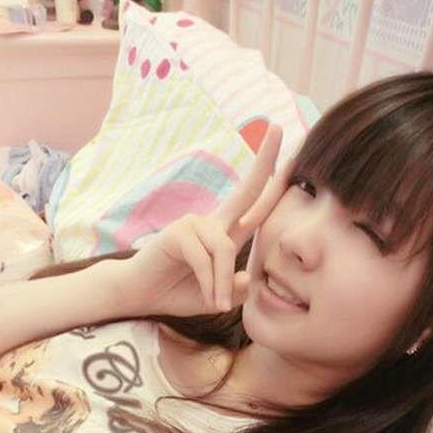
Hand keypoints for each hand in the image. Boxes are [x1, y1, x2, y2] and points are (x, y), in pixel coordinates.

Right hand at [120, 124, 292, 318]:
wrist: (140, 295)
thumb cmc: (177, 293)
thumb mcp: (216, 298)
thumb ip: (235, 292)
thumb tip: (244, 277)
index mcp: (225, 234)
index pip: (254, 207)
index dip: (272, 184)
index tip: (292, 157)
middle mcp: (212, 222)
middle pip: (246, 190)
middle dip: (265, 161)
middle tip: (277, 128)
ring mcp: (194, 224)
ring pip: (225, 250)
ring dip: (222, 282)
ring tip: (216, 304)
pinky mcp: (178, 233)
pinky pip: (205, 259)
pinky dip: (209, 282)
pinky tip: (207, 298)